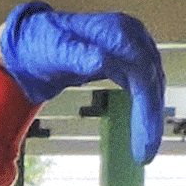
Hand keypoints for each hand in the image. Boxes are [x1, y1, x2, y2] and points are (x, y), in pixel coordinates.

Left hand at [0, 2, 165, 163]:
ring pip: (151, 85)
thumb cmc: (42, 44)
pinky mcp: (128, 59)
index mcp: (116, 31)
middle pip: (151, 81)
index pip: (142, 72)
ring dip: (150, 118)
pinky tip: (142, 130)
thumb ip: (79, 56)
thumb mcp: (55, 50)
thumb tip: (103, 60)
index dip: (147, 107)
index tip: (145, 137)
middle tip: (146, 153)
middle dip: (150, 119)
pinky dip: (144, 108)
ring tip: (145, 149)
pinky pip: (143, 85)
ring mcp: (133, 45)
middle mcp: (131, 35)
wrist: (34, 40)